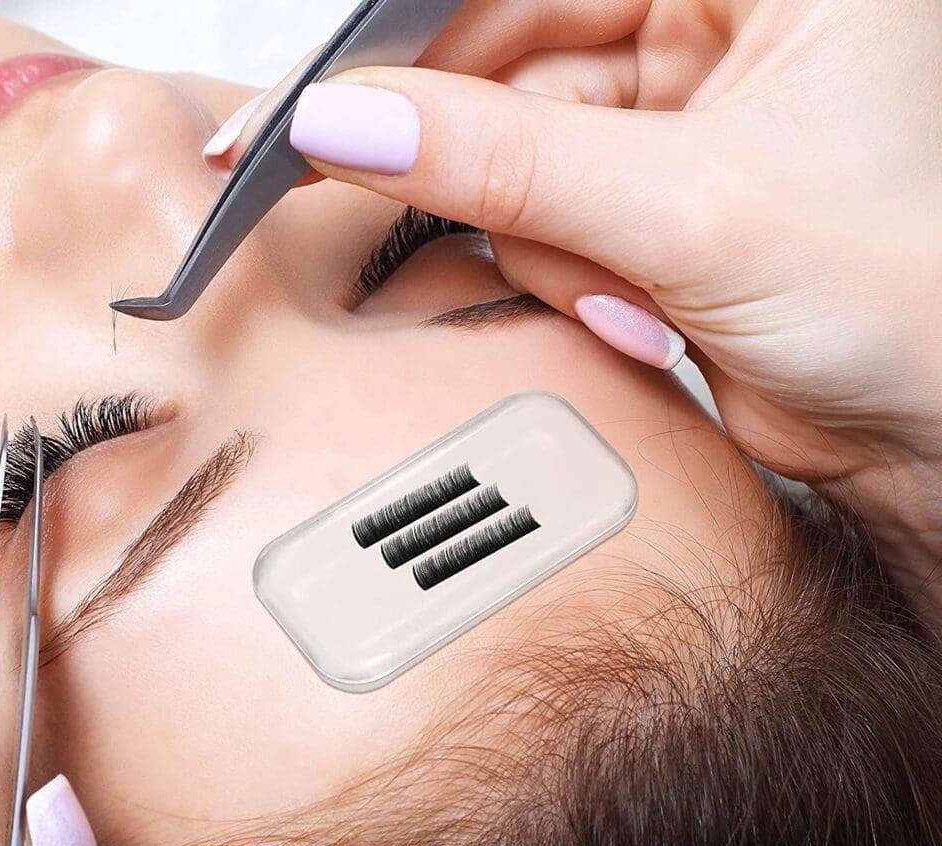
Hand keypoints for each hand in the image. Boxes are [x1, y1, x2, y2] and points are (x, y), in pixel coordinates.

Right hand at [219, 0, 941, 615]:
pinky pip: (540, 210)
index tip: (334, 91)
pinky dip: (562, 269)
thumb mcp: (685, 211)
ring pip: (520, 146)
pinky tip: (631, 309)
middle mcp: (722, 24)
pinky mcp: (647, 194)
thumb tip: (357, 125)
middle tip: (397, 187)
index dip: (428, 28)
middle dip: (482, 149)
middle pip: (520, 51)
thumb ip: (508, 164)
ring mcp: (678, 114)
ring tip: (624, 288)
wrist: (916, 432)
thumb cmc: (897, 303)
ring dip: (543, 232)